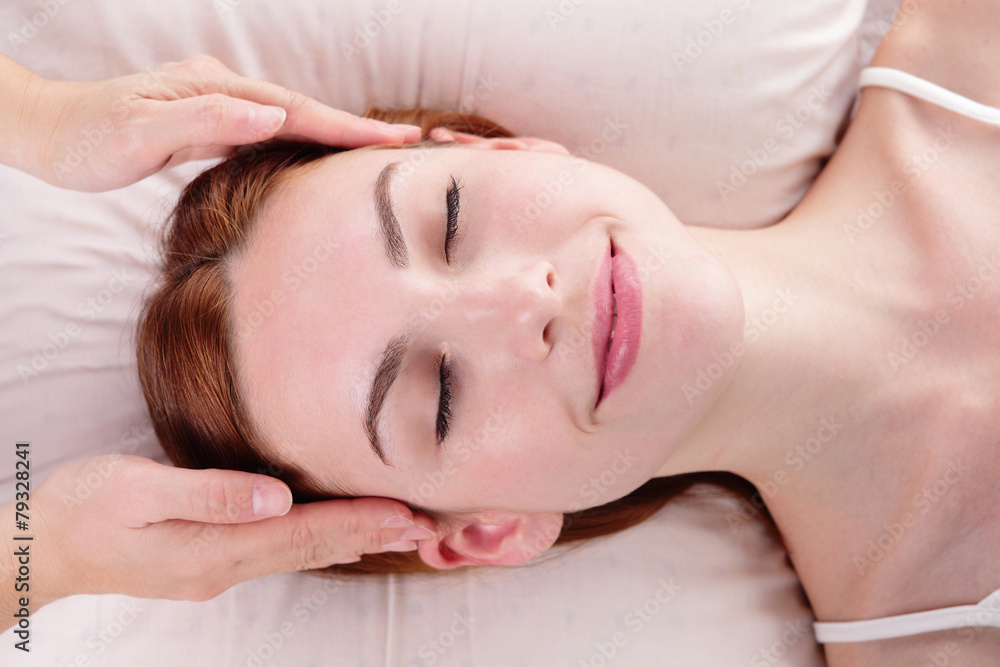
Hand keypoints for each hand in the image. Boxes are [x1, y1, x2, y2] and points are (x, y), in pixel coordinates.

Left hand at [9, 54, 419, 190]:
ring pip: (289, 121)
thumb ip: (206, 122)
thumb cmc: (86, 140)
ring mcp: (217, 104)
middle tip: (408, 144)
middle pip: (302, 111)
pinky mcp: (209, 122)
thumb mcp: (139, 133)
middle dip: (354, 130)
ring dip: (332, 137)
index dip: (346, 128)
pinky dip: (301, 144)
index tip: (394, 140)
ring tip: (376, 153)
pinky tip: (317, 158)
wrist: (47, 132)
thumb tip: (272, 117)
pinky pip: (269, 133)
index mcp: (214, 90)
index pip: (294, 111)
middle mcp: (222, 90)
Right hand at [25, 454, 430, 607]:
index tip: (407, 513)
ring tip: (398, 529)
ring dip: (352, 540)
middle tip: (426, 525)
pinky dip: (319, 541)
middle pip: (312, 549)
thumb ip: (209, 494)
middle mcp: (225, 566)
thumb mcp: (138, 490)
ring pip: (300, 553)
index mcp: (214, 548)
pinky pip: (278, 552)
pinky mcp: (208, 561)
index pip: (305, 534)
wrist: (42, 547)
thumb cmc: (85, 508)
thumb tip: (276, 496)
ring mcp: (217, 569)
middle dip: (371, 534)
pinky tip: (336, 535)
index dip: (359, 522)